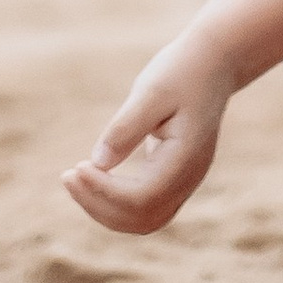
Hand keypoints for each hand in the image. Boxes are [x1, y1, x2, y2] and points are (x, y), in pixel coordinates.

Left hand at [62, 35, 235, 234]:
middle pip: (142, 218)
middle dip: (99, 205)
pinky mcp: (174, 175)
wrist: (215, 62)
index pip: (142, 198)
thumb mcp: (152, 90)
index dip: (104, 191)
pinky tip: (94, 176)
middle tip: (68, 176)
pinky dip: (115, 201)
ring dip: (105, 209)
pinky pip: (145, 206)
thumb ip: (126, 127)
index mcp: (187, 158)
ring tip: (76, 180)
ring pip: (143, 219)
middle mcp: (190, 177)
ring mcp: (185, 180)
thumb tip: (97, 163)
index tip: (77, 168)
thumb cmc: (182, 71)